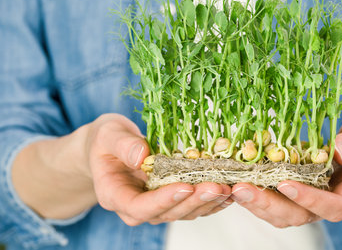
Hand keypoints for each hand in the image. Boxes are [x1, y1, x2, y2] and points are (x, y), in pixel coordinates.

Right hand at [85, 113, 231, 224]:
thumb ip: (123, 145)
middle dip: (193, 201)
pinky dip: (211, 200)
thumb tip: (141, 156)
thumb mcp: (108, 135)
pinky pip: (192, 204)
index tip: (185, 187)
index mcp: (115, 195)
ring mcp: (155, 205)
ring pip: (183, 212)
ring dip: (207, 202)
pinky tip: (228, 191)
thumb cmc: (106, 140)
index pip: (139, 207)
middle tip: (217, 186)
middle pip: (167, 213)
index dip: (163, 200)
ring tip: (228, 188)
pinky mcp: (171, 199)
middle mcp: (136, 207)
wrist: (110, 147)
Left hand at [230, 115, 341, 226]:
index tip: (286, 184)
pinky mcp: (294, 194)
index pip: (332, 206)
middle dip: (268, 204)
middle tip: (241, 188)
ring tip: (232, 187)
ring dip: (256, 204)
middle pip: (298, 216)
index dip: (310, 199)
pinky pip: (274, 202)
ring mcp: (308, 201)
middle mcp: (326, 202)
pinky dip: (255, 196)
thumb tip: (337, 152)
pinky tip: (235, 183)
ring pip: (281, 214)